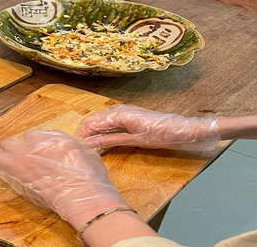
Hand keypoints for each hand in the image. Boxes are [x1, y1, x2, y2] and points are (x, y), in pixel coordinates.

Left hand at [0, 130, 128, 228]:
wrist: (84, 197)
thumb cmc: (91, 180)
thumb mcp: (88, 155)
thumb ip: (74, 148)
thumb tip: (71, 149)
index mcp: (57, 138)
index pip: (38, 135)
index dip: (35, 145)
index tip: (35, 152)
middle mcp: (40, 143)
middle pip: (20, 138)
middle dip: (19, 147)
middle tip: (19, 158)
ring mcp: (27, 155)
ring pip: (6, 145)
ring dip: (4, 152)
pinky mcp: (18, 171)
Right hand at [76, 104, 219, 151]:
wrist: (180, 128)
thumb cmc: (160, 134)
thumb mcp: (135, 140)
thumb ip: (111, 140)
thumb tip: (91, 143)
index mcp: (119, 113)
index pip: (92, 122)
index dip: (82, 134)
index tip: (76, 147)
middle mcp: (119, 108)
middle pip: (94, 119)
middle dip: (85, 132)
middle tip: (78, 148)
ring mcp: (123, 110)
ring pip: (100, 119)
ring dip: (92, 131)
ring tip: (86, 145)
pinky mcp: (128, 115)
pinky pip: (109, 121)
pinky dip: (102, 129)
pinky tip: (99, 138)